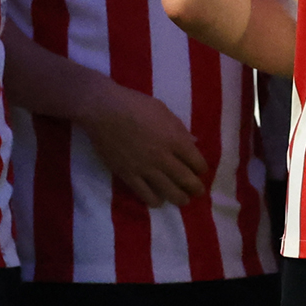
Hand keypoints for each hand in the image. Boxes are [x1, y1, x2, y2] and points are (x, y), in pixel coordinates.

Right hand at [75, 81, 208, 207]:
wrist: (104, 111)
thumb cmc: (135, 104)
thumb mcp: (163, 110)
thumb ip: (179, 128)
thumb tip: (193, 142)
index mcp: (174, 138)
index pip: (196, 160)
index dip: (201, 168)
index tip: (200, 170)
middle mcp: (163, 157)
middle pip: (186, 179)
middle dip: (195, 188)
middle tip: (198, 192)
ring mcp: (146, 168)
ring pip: (169, 191)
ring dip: (179, 198)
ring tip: (183, 200)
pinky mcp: (128, 175)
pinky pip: (145, 194)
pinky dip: (155, 200)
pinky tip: (158, 201)